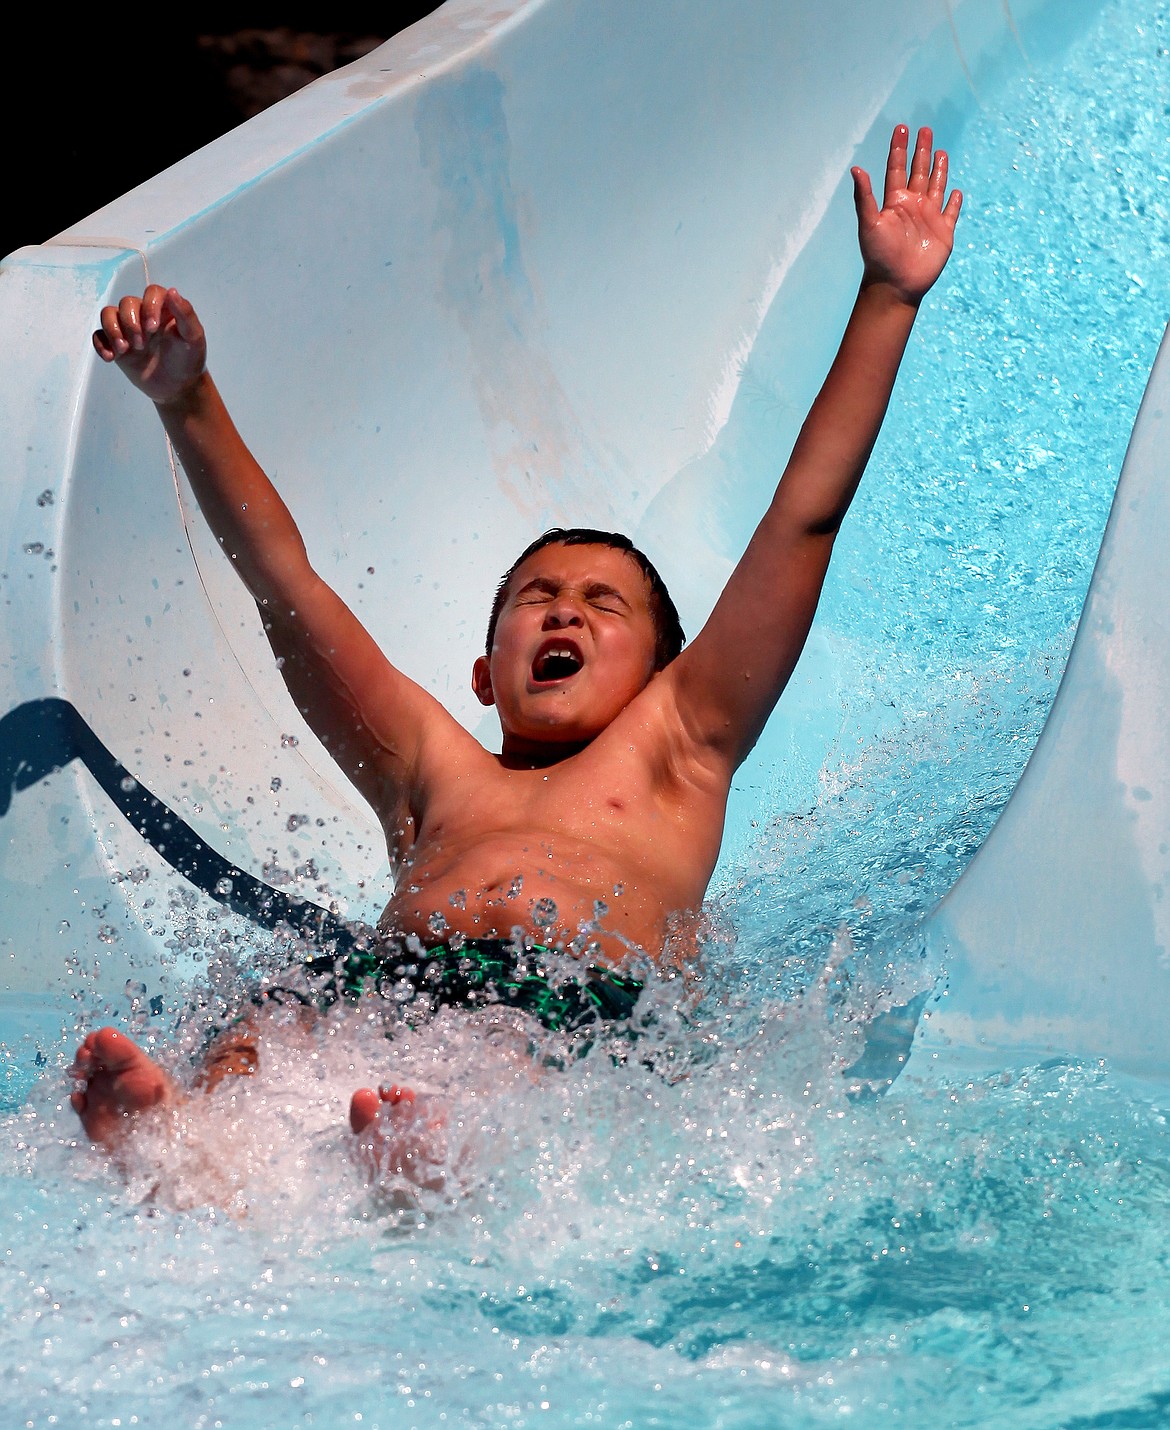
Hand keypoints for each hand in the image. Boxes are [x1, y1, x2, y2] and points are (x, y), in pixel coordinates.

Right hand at [92, 285, 206, 405]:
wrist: (178, 388)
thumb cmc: (189, 360)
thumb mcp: (194, 338)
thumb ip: (186, 314)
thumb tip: (172, 291)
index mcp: (164, 310)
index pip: (152, 292)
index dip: (149, 306)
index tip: (153, 328)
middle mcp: (144, 315)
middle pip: (127, 303)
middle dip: (131, 323)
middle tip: (142, 345)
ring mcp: (128, 329)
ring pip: (108, 314)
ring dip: (112, 330)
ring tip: (124, 350)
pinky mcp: (117, 345)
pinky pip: (99, 335)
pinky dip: (101, 344)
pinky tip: (111, 358)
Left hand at [852, 125, 961, 304]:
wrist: (895, 285)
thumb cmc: (878, 256)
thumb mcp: (869, 224)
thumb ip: (864, 197)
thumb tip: (856, 169)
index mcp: (894, 202)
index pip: (897, 168)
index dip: (899, 149)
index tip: (902, 128)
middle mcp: (911, 206)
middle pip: (918, 172)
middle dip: (921, 151)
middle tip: (924, 129)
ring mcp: (928, 218)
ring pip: (935, 187)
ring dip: (938, 170)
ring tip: (940, 152)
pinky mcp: (943, 232)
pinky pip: (951, 212)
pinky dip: (954, 202)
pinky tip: (956, 192)